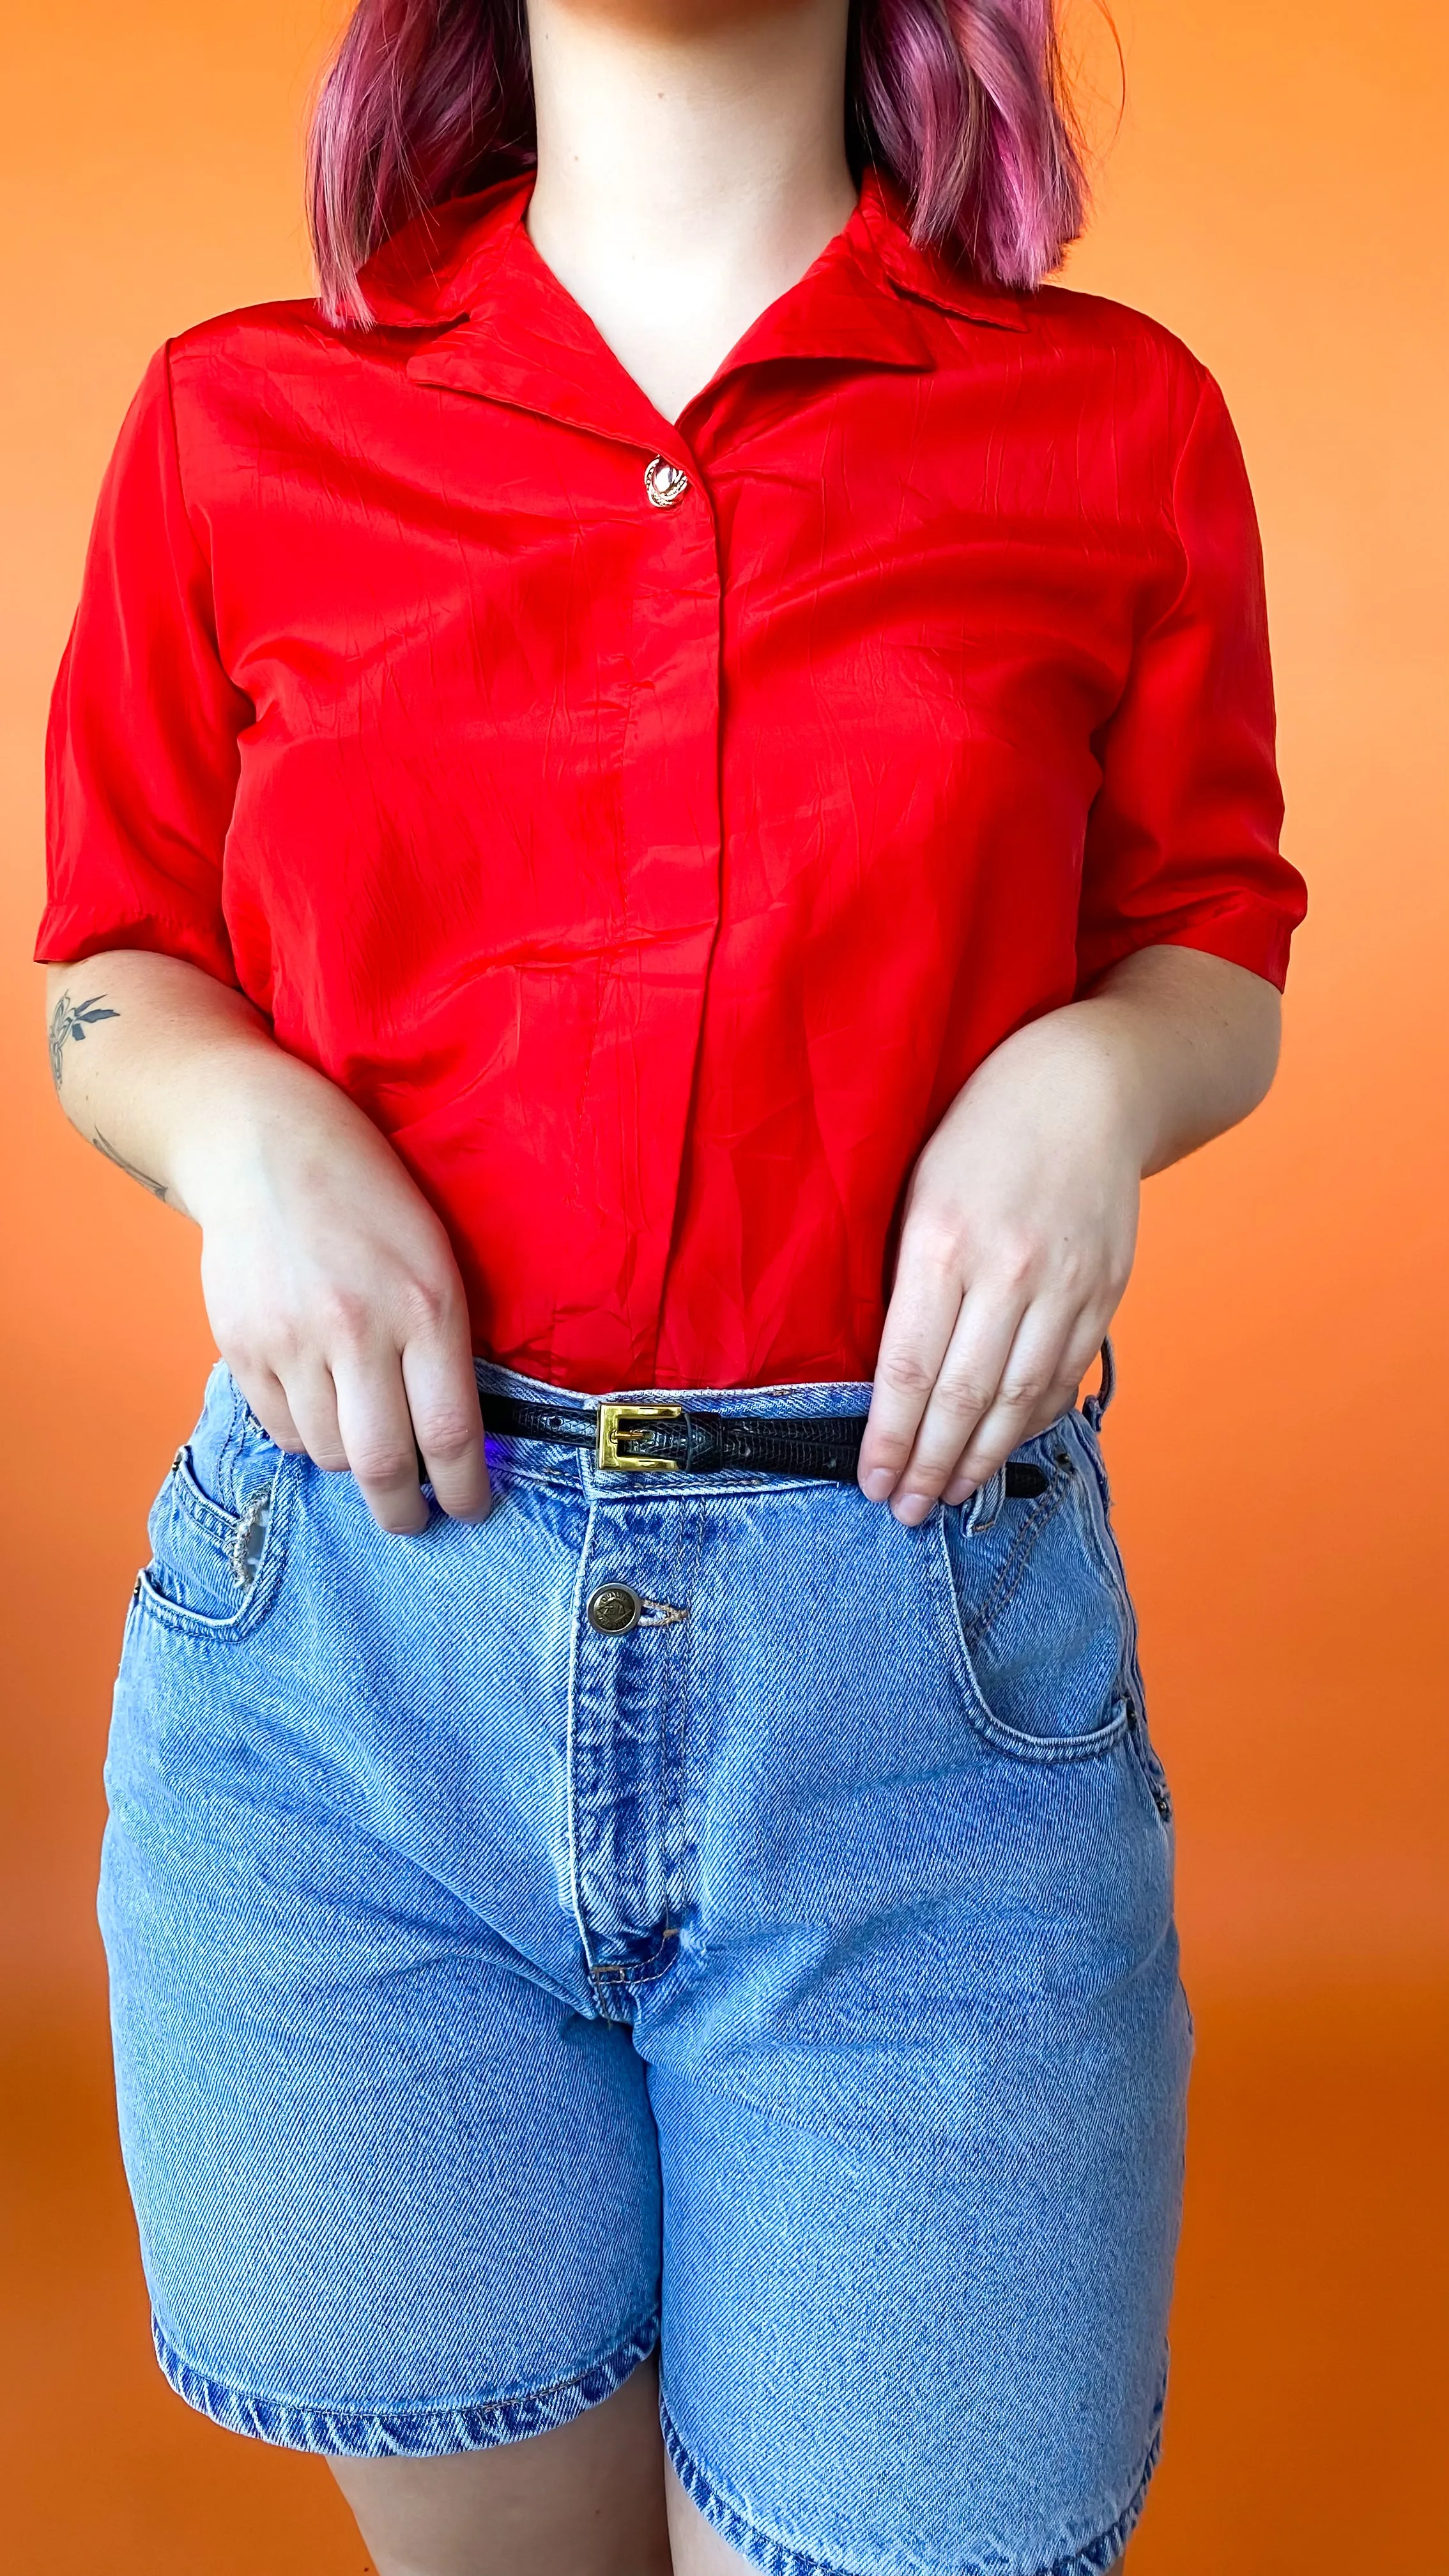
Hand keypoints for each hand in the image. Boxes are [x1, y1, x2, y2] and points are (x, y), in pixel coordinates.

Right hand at [180, 1069, 488, 1534]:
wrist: (264, 1144)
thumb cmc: (369, 1196)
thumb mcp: (435, 1256)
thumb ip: (443, 1342)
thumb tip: (450, 1437)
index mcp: (425, 1307)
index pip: (452, 1433)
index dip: (465, 1490)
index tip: (470, 1510)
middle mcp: (357, 1330)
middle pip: (382, 1465)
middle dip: (403, 1512)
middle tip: (412, 1519)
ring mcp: (291, 1340)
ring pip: (327, 1453)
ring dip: (351, 1465)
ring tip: (363, 1438)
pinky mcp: (241, 1345)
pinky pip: (280, 1429)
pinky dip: (306, 1436)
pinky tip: (319, 1407)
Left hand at [858, 1007, 1143, 1524]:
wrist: (1091, 1084)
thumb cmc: (982, 1128)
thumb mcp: (918, 1186)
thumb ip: (905, 1274)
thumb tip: (887, 1368)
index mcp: (944, 1241)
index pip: (910, 1368)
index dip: (891, 1438)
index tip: (871, 1481)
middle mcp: (1009, 1270)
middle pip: (964, 1397)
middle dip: (930, 1465)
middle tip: (904, 1512)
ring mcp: (1066, 1285)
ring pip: (1019, 1399)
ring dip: (981, 1459)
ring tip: (950, 1495)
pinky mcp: (1106, 1291)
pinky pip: (1064, 1375)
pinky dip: (1032, 1420)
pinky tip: (1004, 1446)